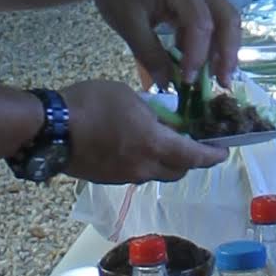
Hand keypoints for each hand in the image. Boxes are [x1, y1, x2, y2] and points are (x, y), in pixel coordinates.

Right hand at [61, 74, 228, 184]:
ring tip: (162, 143)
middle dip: (190, 160)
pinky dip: (144, 162)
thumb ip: (152, 111)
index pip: (194, 156)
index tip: (224, 153)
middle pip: (178, 170)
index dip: (212, 156)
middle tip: (193, 144)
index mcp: (154, 145)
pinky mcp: (108, 179)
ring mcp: (125, 176)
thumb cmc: (91, 104)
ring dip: (166, 162)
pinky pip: (136, 173)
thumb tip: (163, 120)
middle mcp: (144, 167)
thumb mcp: (129, 96)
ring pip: (156, 174)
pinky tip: (134, 147)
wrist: (51, 128)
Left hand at [96, 0, 241, 89]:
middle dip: (228, 53)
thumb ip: (150, 55)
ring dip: (223, 50)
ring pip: (225, 20)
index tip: (186, 80)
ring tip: (216, 78)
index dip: (198, 55)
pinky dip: (209, 43)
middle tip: (223, 83)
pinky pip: (212, 20)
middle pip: (227, 19)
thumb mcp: (128, 25)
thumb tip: (168, 85)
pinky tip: (197, 64)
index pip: (200, 24)